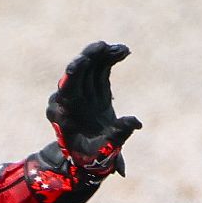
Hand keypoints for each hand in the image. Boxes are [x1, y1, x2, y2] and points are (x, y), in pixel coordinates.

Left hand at [47, 42, 141, 180]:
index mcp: (64, 113)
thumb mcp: (105, 149)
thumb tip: (137, 122)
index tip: (81, 62)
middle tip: (104, 46)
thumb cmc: (93, 156)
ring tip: (122, 49)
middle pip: (77, 73)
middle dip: (90, 57)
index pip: (66, 89)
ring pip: (89, 67)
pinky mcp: (92, 87)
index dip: (73, 75)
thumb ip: (118, 135)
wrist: (90, 155)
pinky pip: (99, 69)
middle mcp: (69, 98)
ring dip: (103, 55)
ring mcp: (81, 91)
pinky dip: (110, 59)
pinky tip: (124, 51)